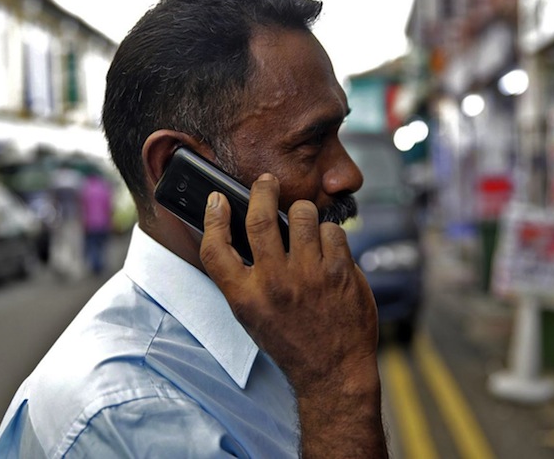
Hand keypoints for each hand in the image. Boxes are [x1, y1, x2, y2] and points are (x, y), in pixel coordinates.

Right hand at [200, 173, 386, 457]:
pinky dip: (330, 234)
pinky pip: (333, 231)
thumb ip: (244, 277)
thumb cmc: (291, 341)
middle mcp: (274, 284)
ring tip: (305, 222)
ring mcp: (309, 276)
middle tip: (266, 182)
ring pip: (303, 215)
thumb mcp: (253, 316)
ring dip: (303, 212)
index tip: (218, 199)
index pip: (215, 249)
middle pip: (260, 218)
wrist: (333, 371)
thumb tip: (240, 230)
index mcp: (245, 297)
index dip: (212, 218)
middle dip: (262, 190)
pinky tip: (327, 249)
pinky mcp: (340, 272)